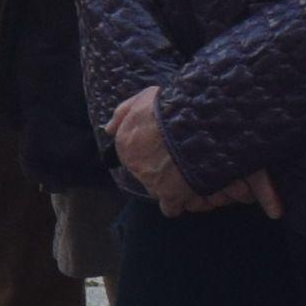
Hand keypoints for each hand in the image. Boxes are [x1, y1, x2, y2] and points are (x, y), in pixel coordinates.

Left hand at [113, 86, 233, 216]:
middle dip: (163, 174)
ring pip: (159, 194)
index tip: (169, 151)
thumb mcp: (144, 98)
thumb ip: (123, 113)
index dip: (153, 156)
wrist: (192, 121)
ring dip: (174, 189)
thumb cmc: (170, 107)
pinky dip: (182, 202)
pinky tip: (197, 192)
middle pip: (147, 177)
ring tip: (194, 178)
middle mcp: (135, 167)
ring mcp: (152, 184)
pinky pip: (172, 208)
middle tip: (183, 164)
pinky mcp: (171, 196)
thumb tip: (108, 129)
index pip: (134, 158)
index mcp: (126, 144)